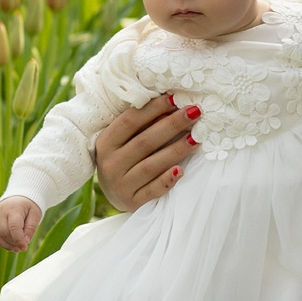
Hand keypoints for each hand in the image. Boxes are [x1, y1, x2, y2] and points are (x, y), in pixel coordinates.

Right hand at [0, 197, 41, 251]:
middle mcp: (1, 212)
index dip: (18, 240)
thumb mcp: (35, 214)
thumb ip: (31, 228)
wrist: (19, 196)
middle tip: (22, 247)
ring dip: (4, 245)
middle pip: (4, 233)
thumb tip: (25, 242)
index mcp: (13, 209)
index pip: (13, 228)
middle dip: (13, 243)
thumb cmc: (29, 206)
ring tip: (15, 249)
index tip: (24, 248)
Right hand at [94, 92, 200, 211]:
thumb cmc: (125, 158)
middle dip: (172, 125)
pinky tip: (181, 170)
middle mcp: (110, 164)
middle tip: (194, 112)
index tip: (176, 98)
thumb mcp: (125, 140)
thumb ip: (142, 124)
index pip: (130, 121)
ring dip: (175, 150)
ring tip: (196, 138)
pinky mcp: (132, 202)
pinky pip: (152, 191)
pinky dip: (166, 180)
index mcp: (106, 142)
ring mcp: (120, 185)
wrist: (116, 194)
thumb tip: (171, 102)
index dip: (154, 108)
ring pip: (151, 166)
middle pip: (144, 141)